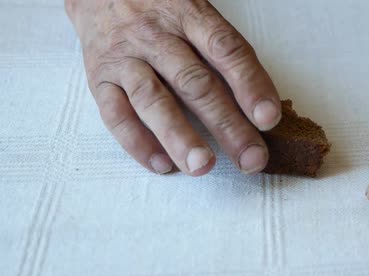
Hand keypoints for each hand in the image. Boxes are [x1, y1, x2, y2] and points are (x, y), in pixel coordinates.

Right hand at [65, 0, 280, 174]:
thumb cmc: (161, 9)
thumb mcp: (195, 13)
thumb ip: (221, 51)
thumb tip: (257, 103)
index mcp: (189, 15)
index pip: (226, 49)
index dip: (250, 84)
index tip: (268, 118)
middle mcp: (157, 36)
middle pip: (195, 83)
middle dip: (226, 125)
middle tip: (250, 159)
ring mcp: (125, 58)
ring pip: (153, 100)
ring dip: (179, 137)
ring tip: (202, 166)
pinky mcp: (99, 79)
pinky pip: (115, 114)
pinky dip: (137, 143)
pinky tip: (162, 165)